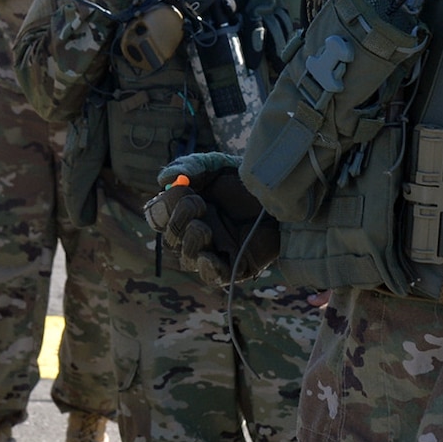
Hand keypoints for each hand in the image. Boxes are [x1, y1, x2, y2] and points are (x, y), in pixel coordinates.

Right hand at [144, 152, 278, 287]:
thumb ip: (190, 166)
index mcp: (187, 209)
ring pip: (187, 259)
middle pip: (171, 239)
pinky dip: (207, 269)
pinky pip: (214, 276)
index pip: (158, 216)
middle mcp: (197, 231)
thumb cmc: (248, 179)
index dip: (161, 209)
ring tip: (204, 227)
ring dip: (190, 243)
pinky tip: (207, 256)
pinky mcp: (236, 266)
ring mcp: (215, 250)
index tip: (176, 193)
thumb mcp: (217, 165)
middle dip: (178, 222)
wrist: (284, 193)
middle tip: (198, 204)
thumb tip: (163, 180)